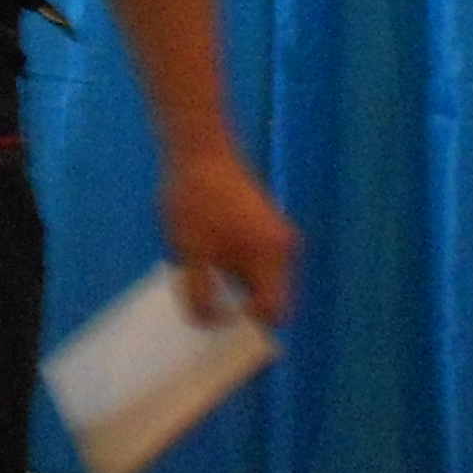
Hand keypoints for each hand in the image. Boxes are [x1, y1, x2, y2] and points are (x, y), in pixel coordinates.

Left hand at [160, 149, 297, 326]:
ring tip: (201, 276)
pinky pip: (256, 259)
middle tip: (207, 305)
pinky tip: (205, 258)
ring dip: (235, 284)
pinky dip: (235, 266)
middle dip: (240, 305)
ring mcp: (276, 234)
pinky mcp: (264, 223)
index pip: (274, 312)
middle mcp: (283, 248)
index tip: (217, 321)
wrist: (198, 147)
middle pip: (270, 296)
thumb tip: (207, 323)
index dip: (247, 325)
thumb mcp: (189, 253)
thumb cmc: (194, 199)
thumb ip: (200, 293)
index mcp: (271, 257)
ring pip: (261, 278)